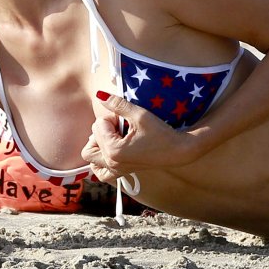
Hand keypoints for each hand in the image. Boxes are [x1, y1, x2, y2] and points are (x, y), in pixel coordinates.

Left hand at [81, 91, 197, 183]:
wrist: (178, 151)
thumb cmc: (161, 133)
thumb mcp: (139, 115)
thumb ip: (117, 104)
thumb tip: (99, 95)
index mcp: (114, 151)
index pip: (98, 126)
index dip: (111, 117)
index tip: (127, 119)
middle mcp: (112, 163)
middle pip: (91, 141)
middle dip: (102, 130)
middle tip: (120, 127)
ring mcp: (116, 171)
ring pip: (91, 157)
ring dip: (97, 145)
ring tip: (112, 137)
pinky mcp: (120, 173)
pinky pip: (100, 171)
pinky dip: (100, 161)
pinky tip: (110, 150)